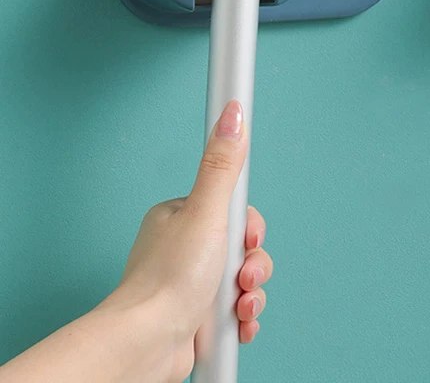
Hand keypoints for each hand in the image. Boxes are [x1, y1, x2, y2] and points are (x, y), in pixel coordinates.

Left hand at [111, 101, 272, 379]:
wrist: (147, 346)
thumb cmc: (168, 281)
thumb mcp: (207, 212)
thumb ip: (223, 165)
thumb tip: (232, 113)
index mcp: (182, 217)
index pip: (235, 208)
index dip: (249, 227)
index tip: (246, 237)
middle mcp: (186, 248)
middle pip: (244, 246)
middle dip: (252, 265)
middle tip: (241, 276)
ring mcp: (192, 283)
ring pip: (244, 279)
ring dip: (251, 295)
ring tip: (238, 306)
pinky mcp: (198, 316)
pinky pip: (236, 310)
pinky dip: (242, 319)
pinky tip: (236, 325)